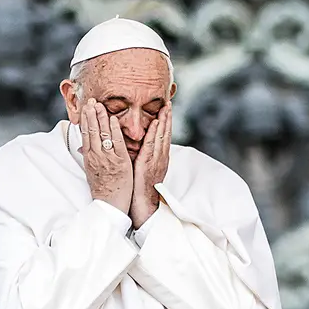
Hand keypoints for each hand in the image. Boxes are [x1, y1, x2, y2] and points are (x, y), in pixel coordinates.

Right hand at [80, 98, 133, 214]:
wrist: (110, 205)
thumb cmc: (104, 190)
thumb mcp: (93, 172)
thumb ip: (91, 158)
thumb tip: (86, 149)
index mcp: (90, 158)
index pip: (86, 135)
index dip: (86, 120)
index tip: (86, 108)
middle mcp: (96, 156)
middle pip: (92, 131)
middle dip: (91, 115)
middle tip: (91, 101)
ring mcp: (107, 159)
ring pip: (102, 134)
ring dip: (100, 118)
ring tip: (99, 105)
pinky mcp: (119, 162)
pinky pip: (116, 143)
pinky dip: (114, 130)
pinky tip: (113, 119)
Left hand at [130, 102, 171, 228]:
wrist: (144, 205)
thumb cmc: (140, 189)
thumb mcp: (143, 169)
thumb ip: (143, 157)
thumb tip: (139, 148)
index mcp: (158, 159)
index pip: (163, 137)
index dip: (165, 123)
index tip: (166, 109)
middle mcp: (160, 158)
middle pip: (165, 134)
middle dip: (168, 118)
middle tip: (169, 102)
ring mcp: (156, 161)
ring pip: (161, 137)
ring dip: (164, 121)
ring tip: (166, 107)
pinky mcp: (149, 164)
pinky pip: (152, 146)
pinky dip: (155, 134)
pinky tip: (156, 123)